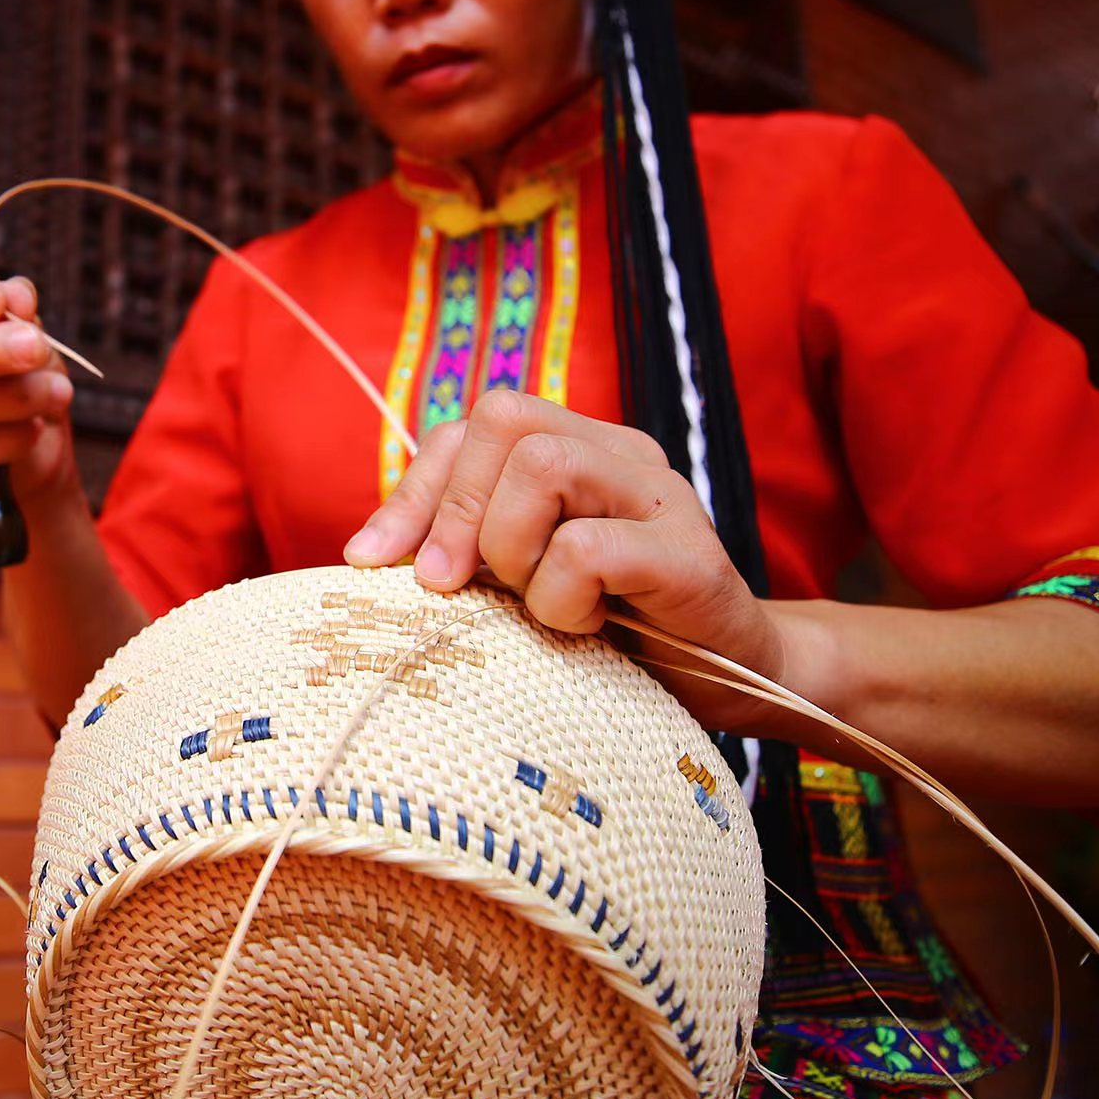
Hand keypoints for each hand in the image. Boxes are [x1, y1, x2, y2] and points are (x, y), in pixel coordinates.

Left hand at [341, 389, 786, 729]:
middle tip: (455, 588)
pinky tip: (586, 628)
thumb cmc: (614, 634)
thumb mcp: (521, 583)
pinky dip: (561, 598)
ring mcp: (660, 496)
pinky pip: (586, 549)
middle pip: (503, 418)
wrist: (732, 681)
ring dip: (512, 550)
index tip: (373, 561)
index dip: (413, 491)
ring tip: (539, 605)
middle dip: (456, 510)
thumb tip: (366, 552)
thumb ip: (466, 551)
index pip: (471, 426)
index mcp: (578, 447)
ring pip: (543, 466)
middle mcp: (621, 453)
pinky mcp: (689, 554)